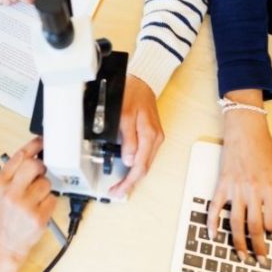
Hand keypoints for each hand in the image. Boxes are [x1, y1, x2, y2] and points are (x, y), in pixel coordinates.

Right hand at [0, 137, 56, 260]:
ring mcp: (25, 206)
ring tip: (34, 199)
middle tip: (40, 174)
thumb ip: (11, 173)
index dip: (33, 146)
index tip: (42, 142)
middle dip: (41, 167)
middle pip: (35, 165)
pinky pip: (52, 199)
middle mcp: (10, 194)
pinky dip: (49, 202)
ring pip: (46, 183)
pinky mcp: (38, 217)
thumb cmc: (3, 218)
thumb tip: (30, 154)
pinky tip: (39, 209)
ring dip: (44, 188)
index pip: (19, 157)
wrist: (3, 245)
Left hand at [109, 75, 163, 196]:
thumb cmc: (132, 93)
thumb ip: (129, 138)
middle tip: (116, 192)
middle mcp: (156, 139)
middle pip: (144, 169)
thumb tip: (130, 160)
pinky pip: (146, 156)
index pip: (140, 167)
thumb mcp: (126, 114)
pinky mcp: (152, 135)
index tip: (117, 190)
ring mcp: (155, 138)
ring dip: (133, 176)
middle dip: (130, 183)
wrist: (141, 79)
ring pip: (146, 164)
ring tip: (120, 185)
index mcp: (150, 136)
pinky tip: (129, 170)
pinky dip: (137, 166)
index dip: (128, 182)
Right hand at [207, 91, 271, 263]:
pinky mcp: (222, 185)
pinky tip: (213, 235)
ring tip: (241, 255)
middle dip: (258, 247)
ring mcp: (235, 189)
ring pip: (235, 222)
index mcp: (271, 189)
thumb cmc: (265, 149)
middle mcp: (253, 191)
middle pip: (254, 227)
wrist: (245, 131)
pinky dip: (212, 224)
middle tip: (260, 260)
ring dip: (238, 242)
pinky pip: (215, 208)